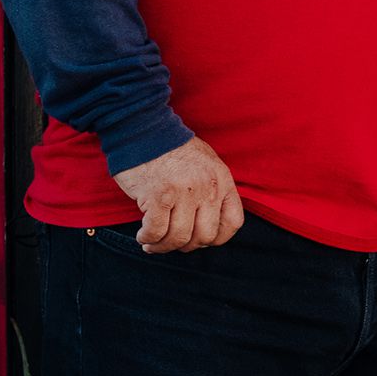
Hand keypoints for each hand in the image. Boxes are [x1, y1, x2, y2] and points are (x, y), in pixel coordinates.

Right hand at [116, 136, 243, 253]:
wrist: (143, 129)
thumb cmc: (173, 148)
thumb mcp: (206, 163)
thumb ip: (213, 189)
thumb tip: (209, 225)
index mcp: (222, 179)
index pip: (233, 222)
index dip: (217, 239)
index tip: (200, 240)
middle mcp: (207, 187)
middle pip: (205, 236)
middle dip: (187, 246)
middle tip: (172, 243)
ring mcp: (183, 192)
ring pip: (178, 237)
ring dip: (163, 246)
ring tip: (153, 243)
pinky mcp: (157, 196)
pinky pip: (156, 231)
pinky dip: (148, 238)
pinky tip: (143, 236)